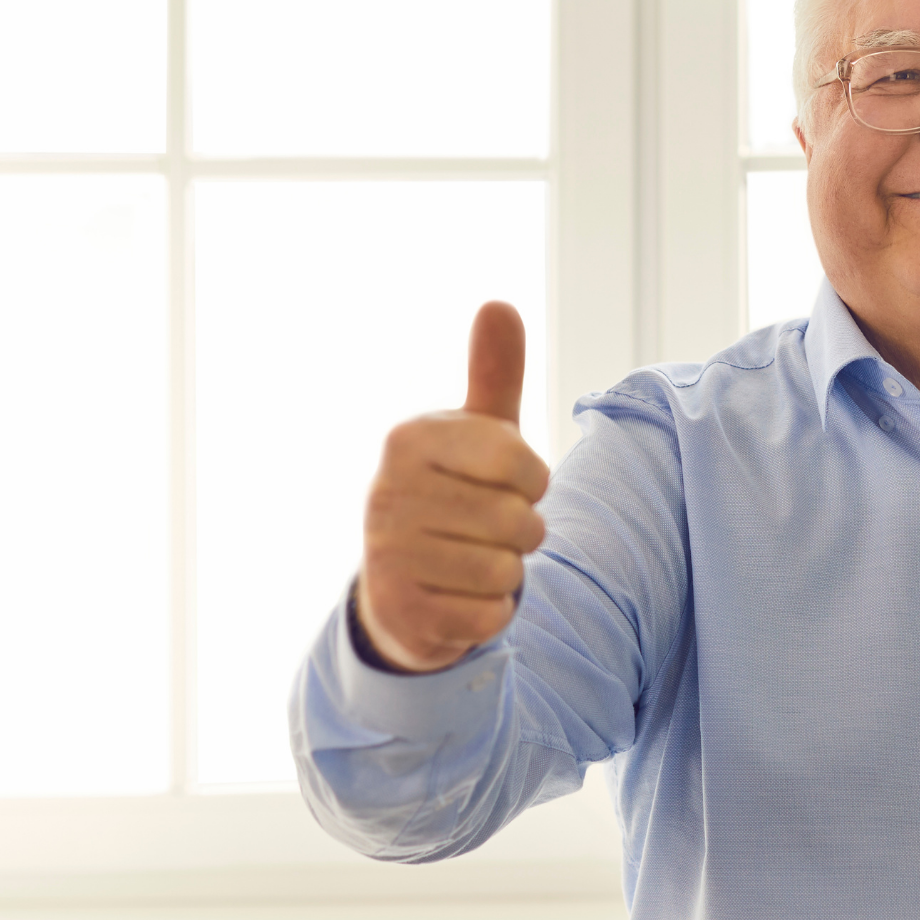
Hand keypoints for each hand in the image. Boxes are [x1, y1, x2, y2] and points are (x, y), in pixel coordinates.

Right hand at [358, 302, 549, 672]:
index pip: (518, 461)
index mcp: (409, 440)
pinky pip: (488, 615)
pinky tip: (460, 598)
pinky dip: (489, 612)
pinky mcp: (399, 613)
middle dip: (522, 532)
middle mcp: (387, 492)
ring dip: (506, 573)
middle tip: (491, 530)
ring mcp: (387, 555)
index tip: (510, 483)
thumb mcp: (477, 435)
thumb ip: (494, 375)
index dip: (533, 480)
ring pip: (505, 570)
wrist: (403, 586)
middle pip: (517, 520)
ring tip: (475, 561)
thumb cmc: (455, 495)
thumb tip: (498, 304)